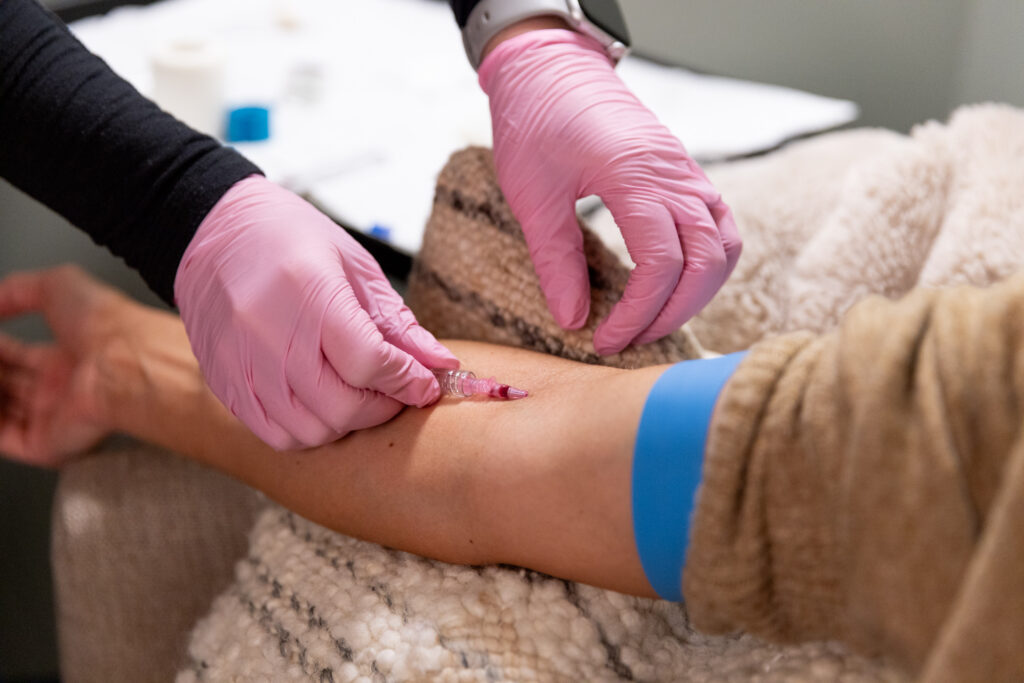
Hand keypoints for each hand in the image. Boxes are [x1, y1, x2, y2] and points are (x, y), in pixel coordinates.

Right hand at [0, 266, 179, 466]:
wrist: (122, 362)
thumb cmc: (105, 324)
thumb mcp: (58, 285)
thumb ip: (19, 290)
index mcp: (69, 355)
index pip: (20, 355)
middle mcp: (62, 388)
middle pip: (8, 384)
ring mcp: (54, 418)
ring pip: (2, 412)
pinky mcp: (47, 446)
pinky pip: (2, 439)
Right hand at [174, 176, 457, 449]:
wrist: (214, 232)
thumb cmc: (289, 239)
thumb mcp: (355, 267)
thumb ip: (397, 323)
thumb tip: (441, 364)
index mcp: (309, 292)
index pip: (369, 361)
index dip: (407, 381)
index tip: (424, 385)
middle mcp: (270, 333)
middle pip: (342, 405)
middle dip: (382, 407)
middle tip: (395, 392)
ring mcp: (242, 364)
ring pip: (311, 429)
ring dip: (347, 422)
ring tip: (358, 395)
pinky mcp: (225, 384)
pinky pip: (275, 434)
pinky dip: (309, 430)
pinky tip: (321, 403)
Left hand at [479, 29, 741, 354]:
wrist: (551, 67)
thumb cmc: (535, 122)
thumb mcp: (532, 196)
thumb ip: (554, 261)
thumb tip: (572, 320)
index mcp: (635, 175)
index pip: (661, 264)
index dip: (638, 314)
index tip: (604, 341)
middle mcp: (674, 174)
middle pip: (706, 262)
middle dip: (672, 313)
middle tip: (630, 340)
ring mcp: (686, 172)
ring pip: (723, 246)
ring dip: (696, 293)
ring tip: (653, 320)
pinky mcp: (685, 173)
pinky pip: (719, 226)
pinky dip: (706, 264)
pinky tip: (672, 284)